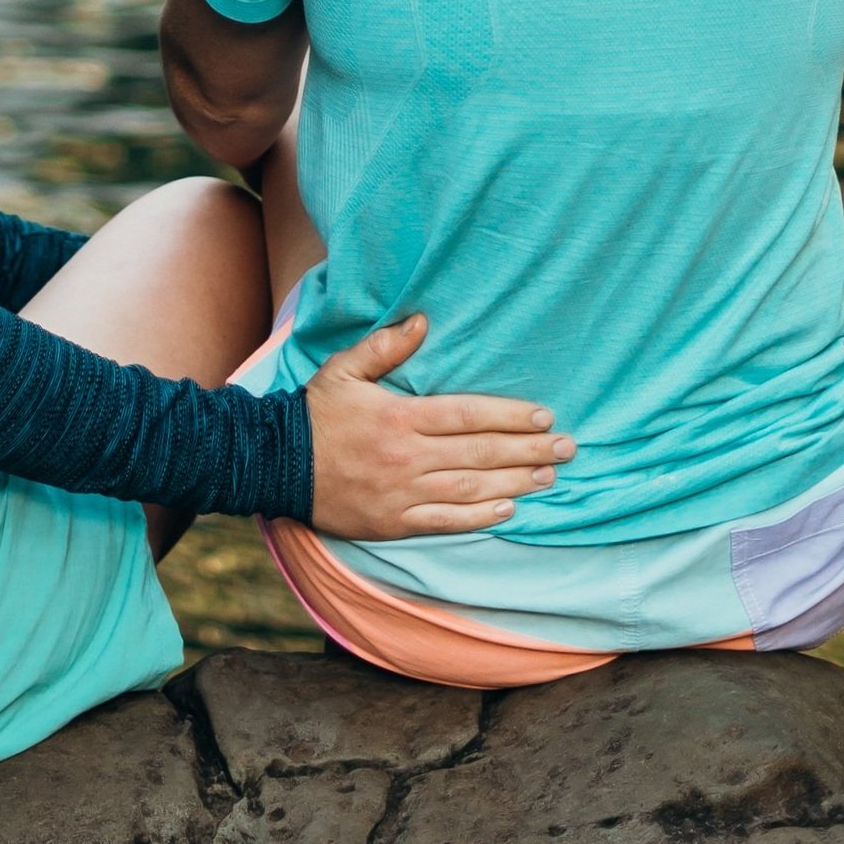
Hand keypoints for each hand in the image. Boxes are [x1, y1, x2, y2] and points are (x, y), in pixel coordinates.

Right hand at [305, 315, 573, 538]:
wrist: (275, 465)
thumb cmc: (314, 413)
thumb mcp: (345, 368)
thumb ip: (386, 346)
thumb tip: (423, 321)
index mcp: (401, 417)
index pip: (468, 415)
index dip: (511, 417)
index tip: (545, 418)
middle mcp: (409, 457)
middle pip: (480, 453)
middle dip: (528, 450)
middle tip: (568, 449)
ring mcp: (404, 493)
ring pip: (471, 489)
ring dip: (515, 483)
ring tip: (549, 477)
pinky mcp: (394, 522)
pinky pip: (446, 521)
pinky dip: (480, 517)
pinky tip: (508, 509)